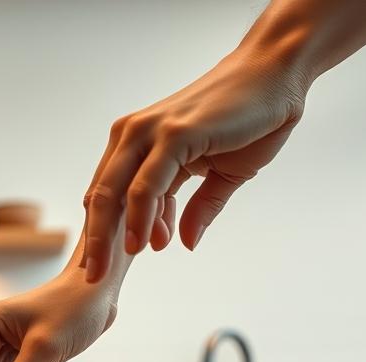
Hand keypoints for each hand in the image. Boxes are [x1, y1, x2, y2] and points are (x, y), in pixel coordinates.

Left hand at [78, 42, 309, 281]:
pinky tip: (143, 245)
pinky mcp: (174, 134)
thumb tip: (185, 243)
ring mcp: (151, 132)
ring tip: (106, 271)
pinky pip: (147, 184)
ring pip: (116, 192)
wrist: (275, 79)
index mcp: (140, 145)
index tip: (98, 268)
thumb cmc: (249, 121)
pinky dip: (141, 217)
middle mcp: (135, 135)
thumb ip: (198, 208)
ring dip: (109, 236)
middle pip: (101, 196)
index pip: (109, 195)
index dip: (101, 233)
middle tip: (90, 279)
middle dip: (93, 242)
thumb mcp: (221, 175)